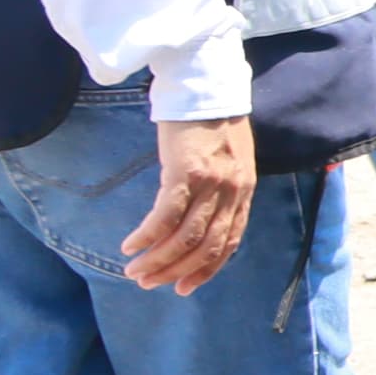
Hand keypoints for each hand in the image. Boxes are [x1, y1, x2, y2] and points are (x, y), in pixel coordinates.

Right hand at [125, 116, 254, 292]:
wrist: (205, 86)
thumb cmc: (212, 124)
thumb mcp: (229, 161)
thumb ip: (221, 191)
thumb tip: (198, 223)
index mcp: (244, 191)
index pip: (230, 243)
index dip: (207, 269)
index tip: (184, 288)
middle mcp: (233, 191)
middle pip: (206, 246)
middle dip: (176, 271)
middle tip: (148, 283)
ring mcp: (212, 183)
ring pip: (185, 237)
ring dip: (158, 260)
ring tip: (134, 270)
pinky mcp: (186, 172)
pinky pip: (165, 216)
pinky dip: (147, 237)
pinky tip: (131, 245)